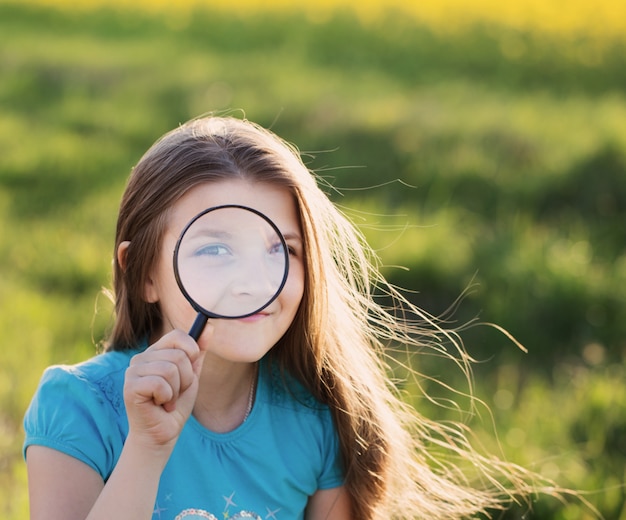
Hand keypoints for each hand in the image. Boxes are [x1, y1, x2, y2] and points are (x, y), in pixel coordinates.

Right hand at [123, 329, 206, 451]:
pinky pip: (159, 384)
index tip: (189, 371)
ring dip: (176, 391)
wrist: (163, 433)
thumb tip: (210, 327)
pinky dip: (166, 398)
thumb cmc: (176, 405)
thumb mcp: (192, 376)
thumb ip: (198, 352)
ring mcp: (133, 371)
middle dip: (185, 379)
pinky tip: (159, 405)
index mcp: (156, 352)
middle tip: (175, 393)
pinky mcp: (130, 386)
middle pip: (178, 356)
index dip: (191, 353)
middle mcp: (142, 357)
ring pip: (170, 370)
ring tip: (167, 400)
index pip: (178, 336)